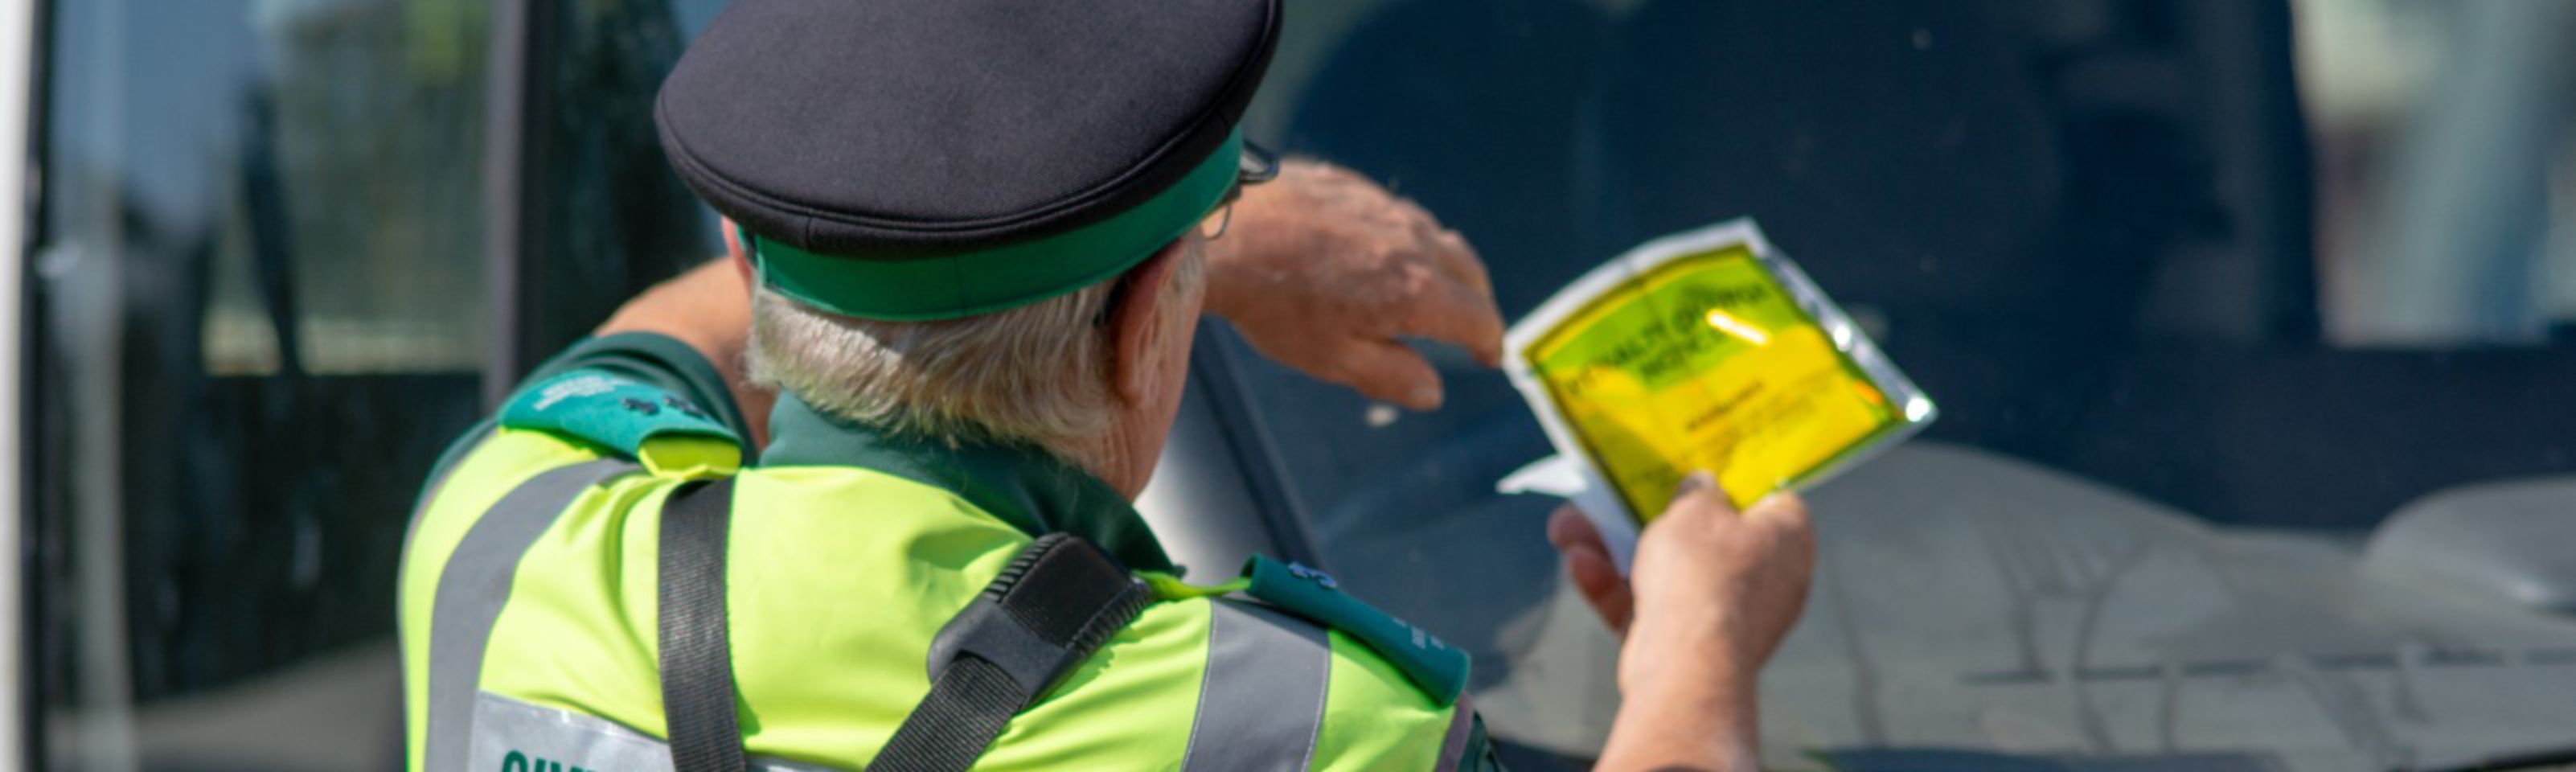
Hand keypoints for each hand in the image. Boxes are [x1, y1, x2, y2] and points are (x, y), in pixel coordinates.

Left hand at [1201, 159, 1503, 409]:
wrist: (1226, 229)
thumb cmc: (1276, 302)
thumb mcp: (1335, 359)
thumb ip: (1392, 376)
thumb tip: (1433, 392)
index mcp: (1418, 292)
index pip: (1479, 317)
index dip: (1490, 341)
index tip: (1489, 356)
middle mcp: (1414, 243)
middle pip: (1470, 271)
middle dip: (1478, 301)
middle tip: (1472, 325)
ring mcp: (1385, 208)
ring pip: (1436, 237)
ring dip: (1446, 267)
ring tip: (1433, 289)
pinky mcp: (1356, 187)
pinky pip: (1399, 214)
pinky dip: (1408, 239)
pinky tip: (1381, 253)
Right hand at [1550, 473, 1814, 771]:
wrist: (1685, 664)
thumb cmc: (1703, 573)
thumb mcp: (1695, 508)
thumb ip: (1697, 492)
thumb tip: (1702, 487)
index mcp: (1788, 539)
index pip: (1769, 501)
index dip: (1732, 483)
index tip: (1698, 472)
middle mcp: (1767, 580)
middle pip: (1704, 536)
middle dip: (1649, 517)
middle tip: (1616, 496)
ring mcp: (1727, 616)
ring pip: (1666, 572)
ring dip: (1615, 549)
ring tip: (1568, 528)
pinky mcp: (1691, 647)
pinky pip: (1652, 607)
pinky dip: (1617, 588)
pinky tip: (1579, 564)